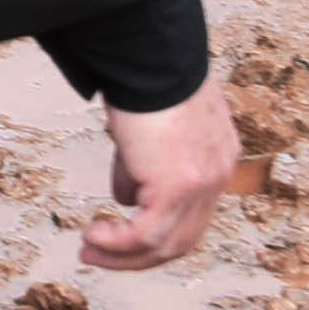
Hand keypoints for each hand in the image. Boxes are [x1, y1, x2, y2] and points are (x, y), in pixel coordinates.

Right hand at [82, 77, 240, 271]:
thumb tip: (127, 194)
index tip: (123, 234)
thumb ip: (144, 159)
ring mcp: (202, 185)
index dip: (158, 228)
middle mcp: (218, 175)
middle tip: (100, 253)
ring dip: (124, 254)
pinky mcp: (177, 188)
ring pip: (166, 243)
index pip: (193, 210)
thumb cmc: (146, 73)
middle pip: (183, 237)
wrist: (150, 55)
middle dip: (139, 254)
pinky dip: (117, 243)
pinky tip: (93, 236)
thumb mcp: (150, 123)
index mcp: (218, 156)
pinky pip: (145, 234)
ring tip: (90, 250)